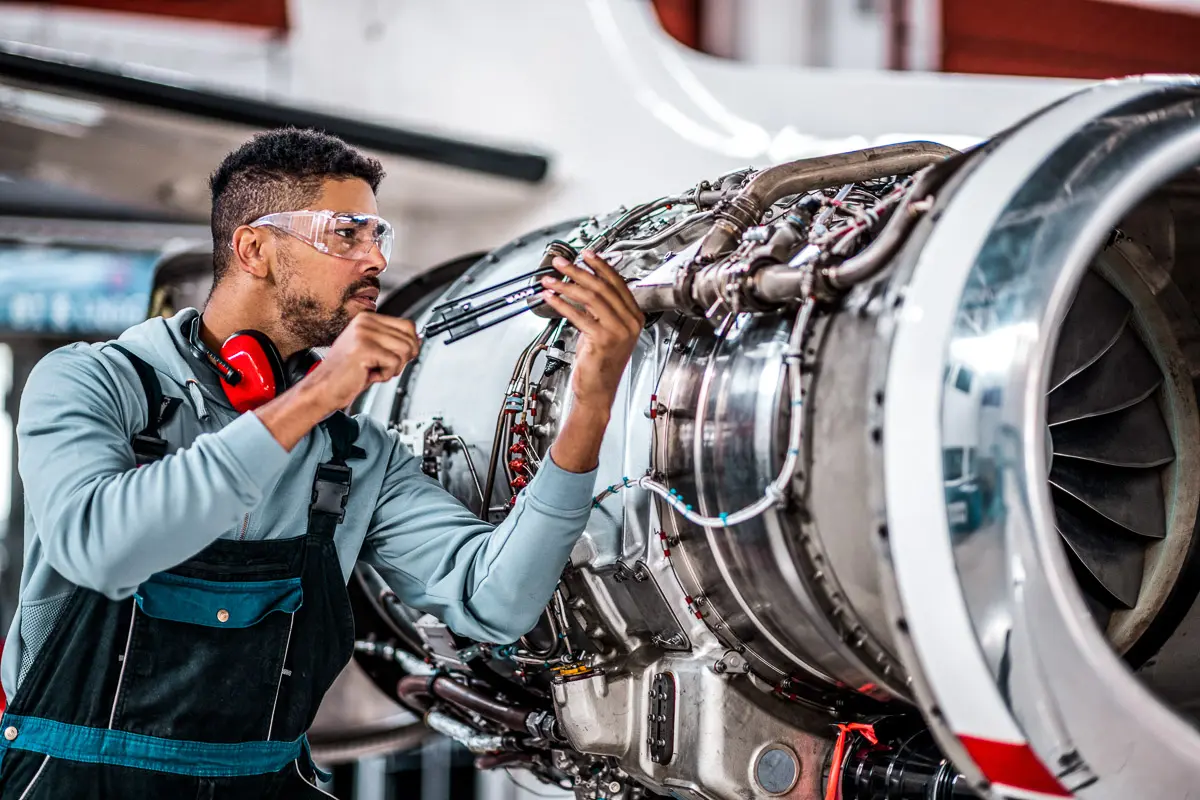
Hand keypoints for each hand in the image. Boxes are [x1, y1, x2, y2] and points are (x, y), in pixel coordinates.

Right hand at [308, 314, 420, 410]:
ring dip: (393, 368)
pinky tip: (368, 374)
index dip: (409, 345)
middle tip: (382, 366)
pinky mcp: (364, 348)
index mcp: (367, 319)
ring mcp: (364, 333)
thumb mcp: (373, 352)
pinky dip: (385, 375)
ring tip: (373, 370)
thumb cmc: (346, 373)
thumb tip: (418, 339)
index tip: (395, 357)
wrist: (323, 389)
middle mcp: (365, 322)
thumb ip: (393, 342)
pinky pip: (394, 363)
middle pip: (410, 338)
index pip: (408, 325)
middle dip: (402, 359)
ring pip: (404, 350)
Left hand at [540, 250, 643, 471]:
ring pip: (591, 298)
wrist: (598, 392)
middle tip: (562, 262)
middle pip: (602, 287)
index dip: (600, 266)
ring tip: (550, 279)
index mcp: (634, 317)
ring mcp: (618, 332)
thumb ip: (601, 309)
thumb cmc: (600, 363)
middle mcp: (629, 322)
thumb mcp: (606, 330)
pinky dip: (562, 304)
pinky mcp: (603, 340)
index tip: (585, 254)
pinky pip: (580, 316)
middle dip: (579, 271)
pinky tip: (551, 298)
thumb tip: (584, 285)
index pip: (617, 283)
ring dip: (567, 285)